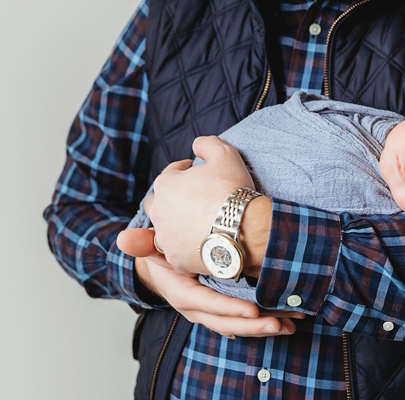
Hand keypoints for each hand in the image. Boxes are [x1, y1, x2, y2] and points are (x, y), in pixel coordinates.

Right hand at [117, 226, 301, 337]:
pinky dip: (264, 321)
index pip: (203, 304)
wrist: (161, 259)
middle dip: (253, 326)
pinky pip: (243, 319)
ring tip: (291, 325)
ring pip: (237, 325)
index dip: (227, 309)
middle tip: (281, 324)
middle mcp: (195, 306)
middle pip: (225, 322)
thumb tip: (124, 240)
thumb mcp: (152, 244)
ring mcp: (210, 310)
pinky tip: (287, 321)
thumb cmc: (161, 247)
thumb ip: (143, 242)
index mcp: (179, 291)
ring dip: (265, 326)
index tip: (252, 310)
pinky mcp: (224, 307)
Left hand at [146, 136, 259, 275]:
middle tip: (192, 200)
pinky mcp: (176, 260)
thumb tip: (197, 145)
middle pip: (158, 202)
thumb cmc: (233, 190)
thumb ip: (206, 144)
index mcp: (165, 185)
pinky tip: (200, 243)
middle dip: (171, 199)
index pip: (171, 173)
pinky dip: (185, 248)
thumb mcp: (224, 154)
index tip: (199, 174)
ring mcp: (166, 239)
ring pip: (164, 230)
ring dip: (175, 225)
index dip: (186, 171)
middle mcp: (159, 212)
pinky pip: (176, 252)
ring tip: (196, 224)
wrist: (246, 229)